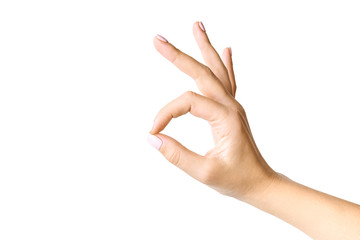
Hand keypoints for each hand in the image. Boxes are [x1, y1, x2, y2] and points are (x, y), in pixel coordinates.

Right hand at [148, 21, 276, 199]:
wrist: (260, 183)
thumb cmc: (237, 180)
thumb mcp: (205, 172)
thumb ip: (177, 155)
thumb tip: (152, 138)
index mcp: (225, 117)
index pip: (187, 102)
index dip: (166, 114)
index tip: (153, 131)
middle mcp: (230, 106)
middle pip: (201, 72)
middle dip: (178, 55)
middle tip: (158, 39)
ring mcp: (232, 106)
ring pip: (216, 70)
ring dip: (205, 48)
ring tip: (197, 26)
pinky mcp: (231, 110)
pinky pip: (228, 81)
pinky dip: (225, 64)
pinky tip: (226, 49)